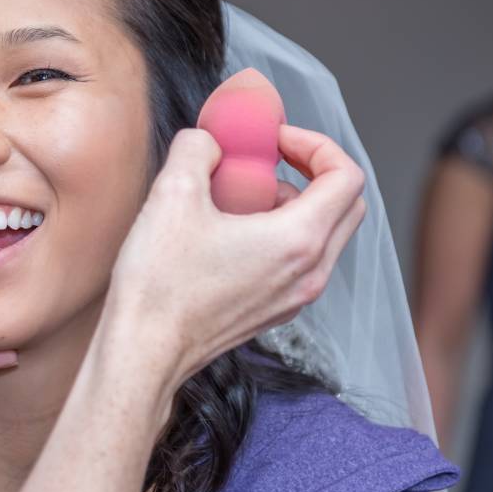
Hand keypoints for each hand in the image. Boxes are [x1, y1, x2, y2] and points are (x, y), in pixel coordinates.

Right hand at [105, 124, 365, 397]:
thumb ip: (197, 149)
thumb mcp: (173, 195)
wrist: (145, 352)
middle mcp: (309, 272)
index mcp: (298, 240)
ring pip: (325, 234)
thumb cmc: (161, 285)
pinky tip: (233, 229)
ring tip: (245, 192)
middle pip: (347, 205)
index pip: (346, 176)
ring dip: (297, 202)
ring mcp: (296, 296)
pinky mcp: (276, 310)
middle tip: (271, 157)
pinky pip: (301, 260)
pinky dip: (283, 233)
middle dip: (314, 170)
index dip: (315, 144)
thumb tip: (208, 142)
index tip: (273, 140)